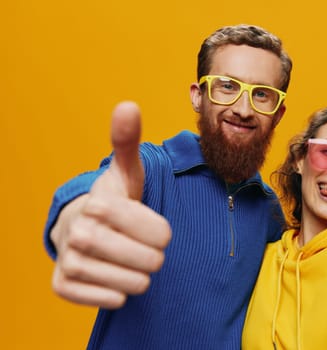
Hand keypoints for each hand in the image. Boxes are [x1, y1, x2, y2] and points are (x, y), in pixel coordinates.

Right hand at [50, 101, 171, 308]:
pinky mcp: (63, 286)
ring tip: (128, 259)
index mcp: (100, 204)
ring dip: (139, 275)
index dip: (162, 232)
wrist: (82, 227)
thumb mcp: (127, 172)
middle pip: (151, 261)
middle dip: (153, 255)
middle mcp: (80, 234)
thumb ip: (128, 142)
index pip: (162, 234)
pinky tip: (113, 277)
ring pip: (135, 285)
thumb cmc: (115, 200)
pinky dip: (119, 293)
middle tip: (139, 244)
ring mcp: (70, 262)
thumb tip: (128, 105)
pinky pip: (111, 300)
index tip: (149, 225)